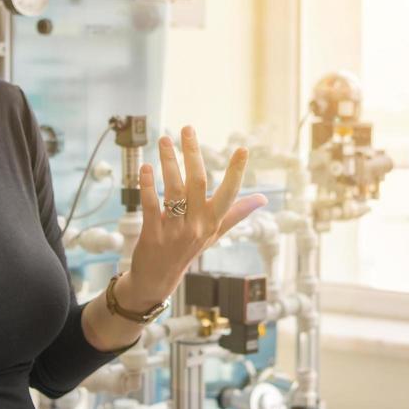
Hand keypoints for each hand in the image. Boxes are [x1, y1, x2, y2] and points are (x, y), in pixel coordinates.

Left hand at [120, 125, 266, 307]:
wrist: (158, 279)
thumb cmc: (188, 251)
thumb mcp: (215, 233)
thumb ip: (237, 213)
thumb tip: (262, 199)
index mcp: (213, 222)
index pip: (229, 194)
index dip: (236, 172)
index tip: (242, 150)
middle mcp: (197, 225)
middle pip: (197, 183)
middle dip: (193, 154)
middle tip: (188, 129)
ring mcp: (174, 230)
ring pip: (173, 190)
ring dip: (169, 162)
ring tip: (165, 140)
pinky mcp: (152, 233)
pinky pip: (150, 204)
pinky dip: (147, 185)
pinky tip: (145, 168)